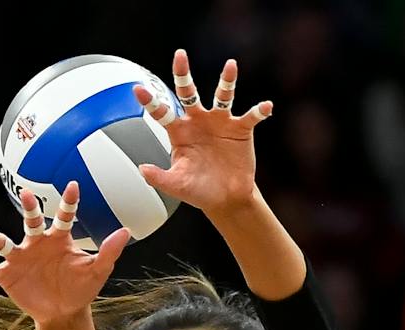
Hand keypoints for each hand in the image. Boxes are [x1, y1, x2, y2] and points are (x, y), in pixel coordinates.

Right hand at [0, 183, 129, 326]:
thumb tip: (126, 231)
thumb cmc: (80, 288)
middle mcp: (35, 243)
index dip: (70, 202)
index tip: (74, 185)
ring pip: (2, 242)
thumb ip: (109, 251)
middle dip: (30, 208)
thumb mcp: (98, 271)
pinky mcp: (8, 275)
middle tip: (27, 194)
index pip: (65, 217)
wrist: (65, 311)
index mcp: (58, 239)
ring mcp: (19, 258)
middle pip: (31, 221)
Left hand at [132, 49, 274, 214]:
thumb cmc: (198, 190)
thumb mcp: (177, 185)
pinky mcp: (242, 129)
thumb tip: (142, 170)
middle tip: (180, 55)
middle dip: (184, 74)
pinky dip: (259, 111)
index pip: (163, 112)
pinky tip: (266, 106)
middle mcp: (198, 120)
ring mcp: (221, 122)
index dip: (151, 101)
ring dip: (227, 81)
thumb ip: (160, 177)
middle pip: (189, 92)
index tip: (138, 89)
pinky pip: (251, 117)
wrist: (226, 198)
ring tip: (231, 66)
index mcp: (179, 130)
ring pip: (222, 96)